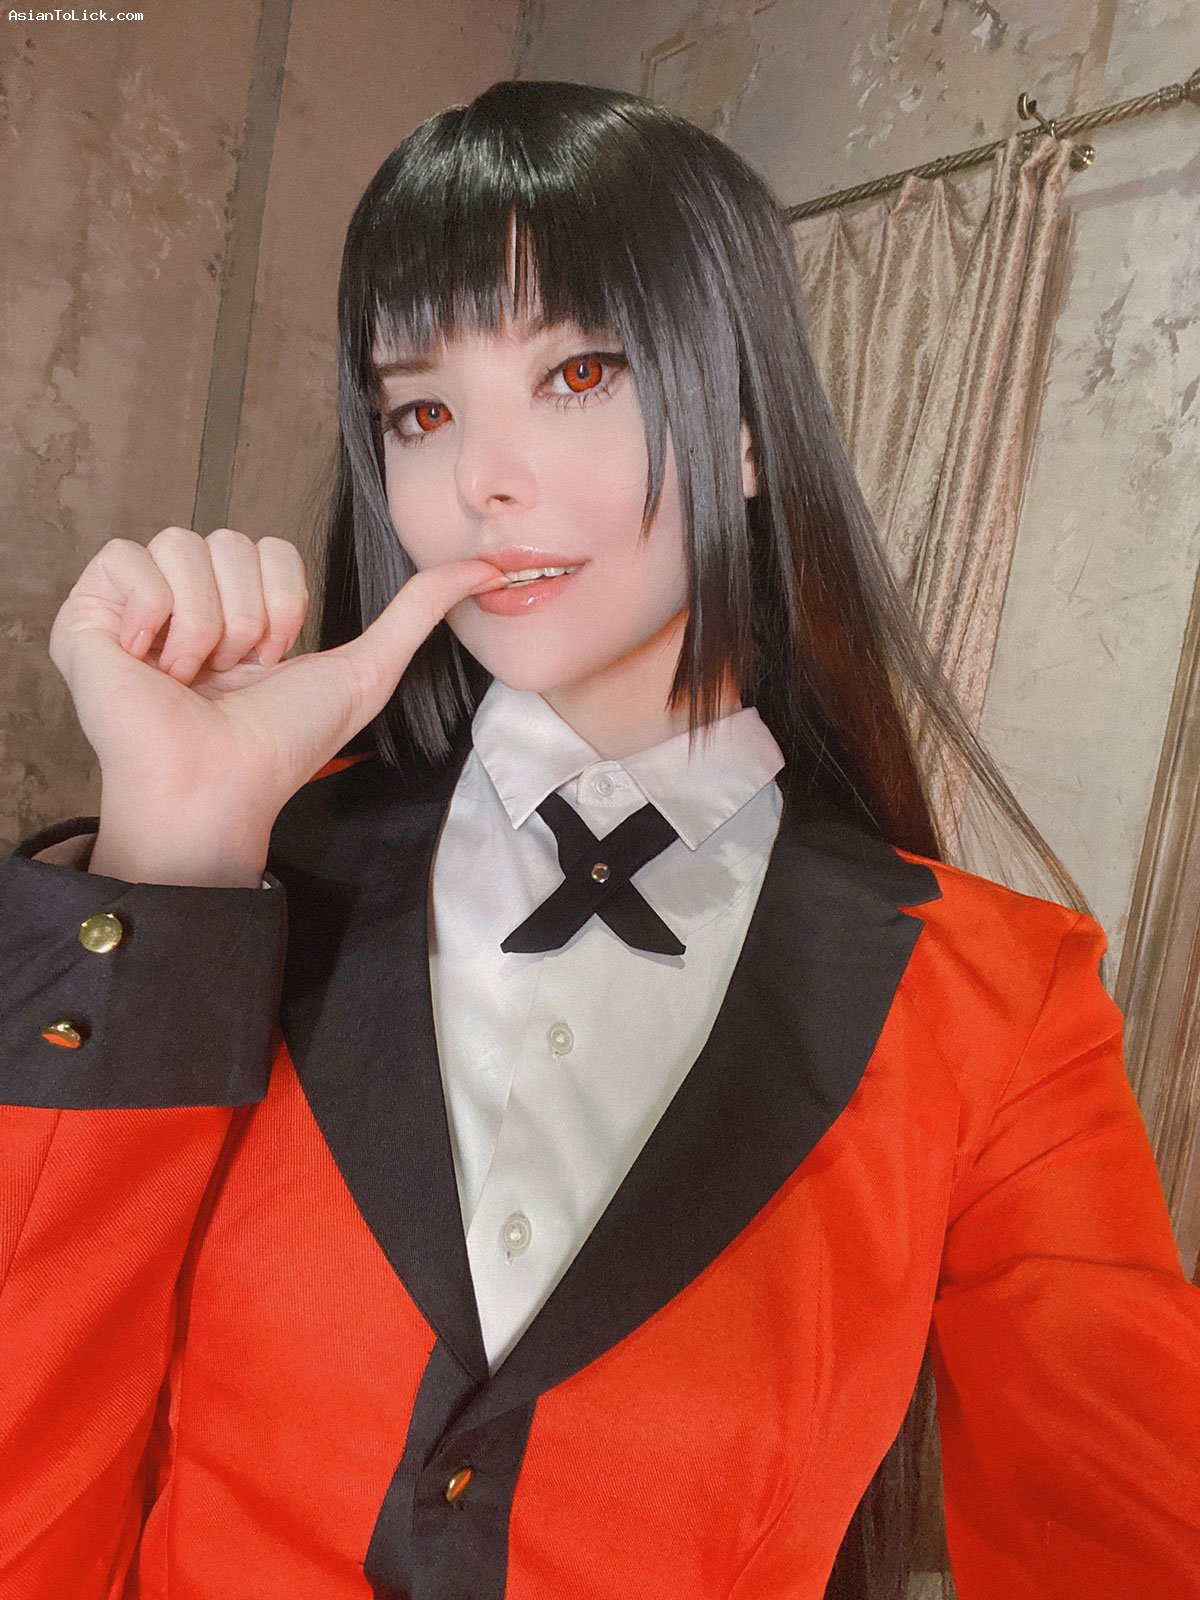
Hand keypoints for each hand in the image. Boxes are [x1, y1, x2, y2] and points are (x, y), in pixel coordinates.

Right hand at [48, 526, 507, 828]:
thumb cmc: (281, 743)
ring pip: (182, 547)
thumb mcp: (366, 668)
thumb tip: (491, 566)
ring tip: (190, 677)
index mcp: (236, 606)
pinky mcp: (86, 612)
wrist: (220, 785)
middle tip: (228, 675)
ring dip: (206, 627)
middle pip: (227, 540)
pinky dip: (154, 618)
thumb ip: (421, 610)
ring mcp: (131, 604)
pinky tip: (151, 664)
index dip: (281, 606)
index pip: (267, 548)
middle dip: (246, 618)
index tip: (268, 665)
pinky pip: (130, 560)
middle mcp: (184, 597)